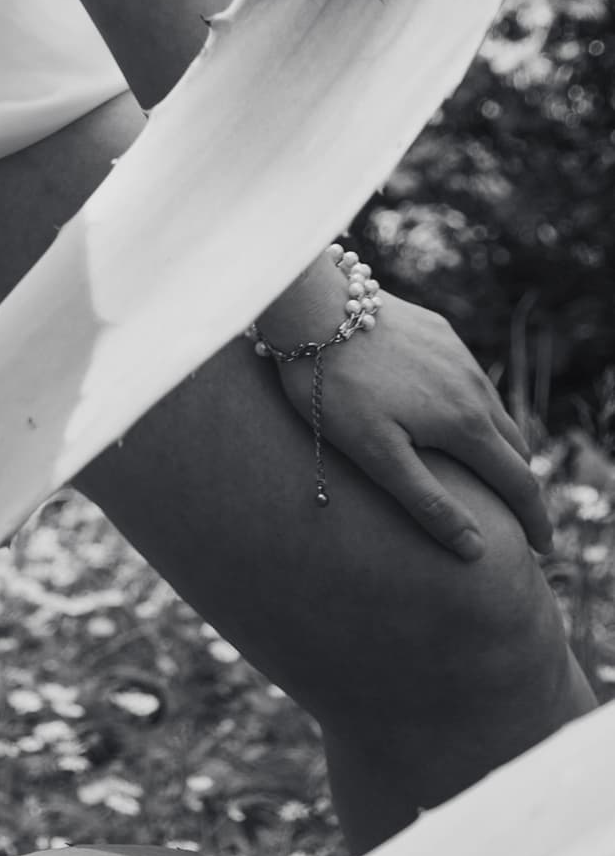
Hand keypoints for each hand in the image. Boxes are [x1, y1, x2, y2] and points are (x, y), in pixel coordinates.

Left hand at [267, 289, 551, 560]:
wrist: (313, 306)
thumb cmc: (337, 386)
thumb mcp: (377, 454)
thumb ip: (428, 502)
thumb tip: (476, 549)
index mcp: (464, 424)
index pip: (518, 482)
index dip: (534, 519)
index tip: (544, 548)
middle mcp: (472, 387)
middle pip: (514, 446)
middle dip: (521, 484)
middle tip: (518, 514)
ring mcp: (456, 354)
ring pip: (494, 408)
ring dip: (500, 443)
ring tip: (491, 468)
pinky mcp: (437, 330)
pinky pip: (470, 376)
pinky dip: (477, 406)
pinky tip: (458, 411)